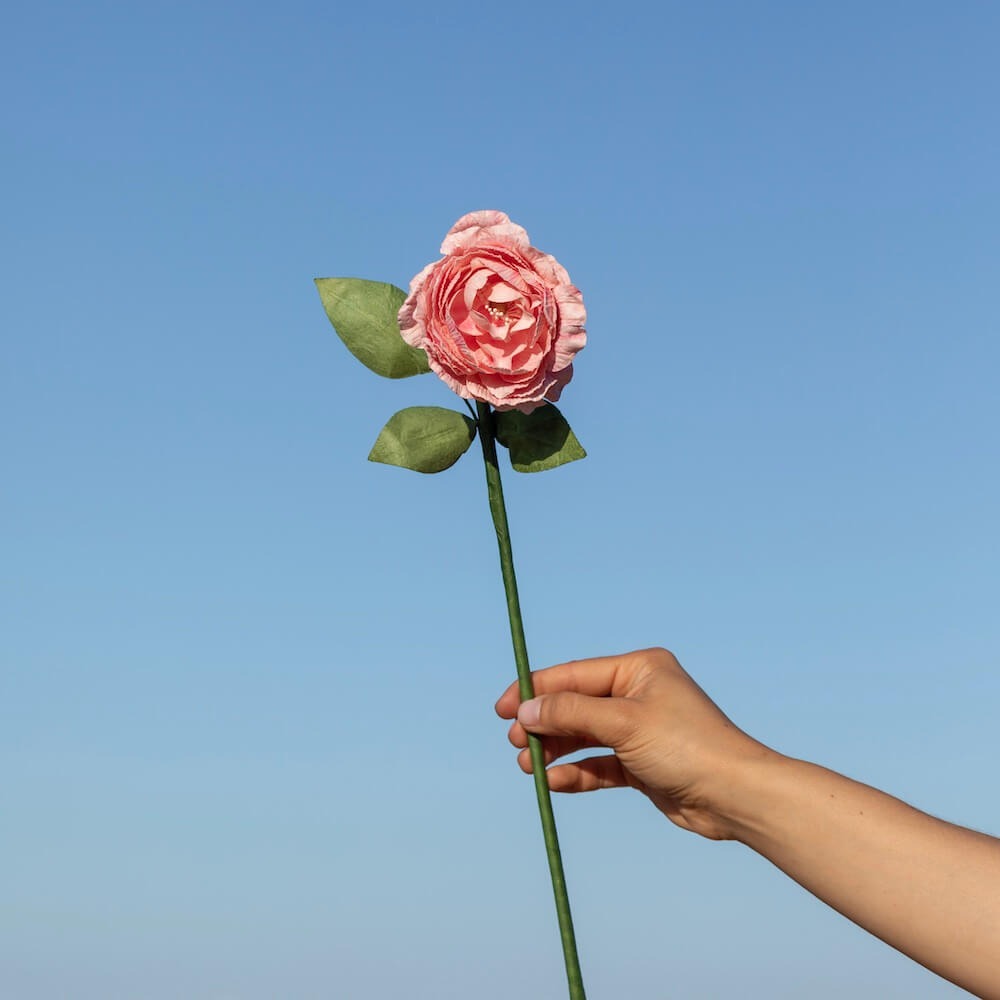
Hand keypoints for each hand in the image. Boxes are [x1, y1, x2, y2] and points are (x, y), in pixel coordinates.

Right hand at [495, 647, 772, 839]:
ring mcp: (640, 730)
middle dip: (543, 723)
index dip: (535, 689)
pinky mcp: (642, 764)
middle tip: (516, 742)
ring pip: (584, 736)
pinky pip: (599, 764)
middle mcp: (638, 694)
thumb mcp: (623, 723)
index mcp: (638, 669)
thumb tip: (526, 708)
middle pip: (575, 705)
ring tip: (528, 766)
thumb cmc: (687, 746)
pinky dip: (576, 772)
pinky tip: (554, 782)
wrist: (734, 795)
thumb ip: (571, 714)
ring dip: (555, 750)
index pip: (574, 675)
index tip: (502, 707)